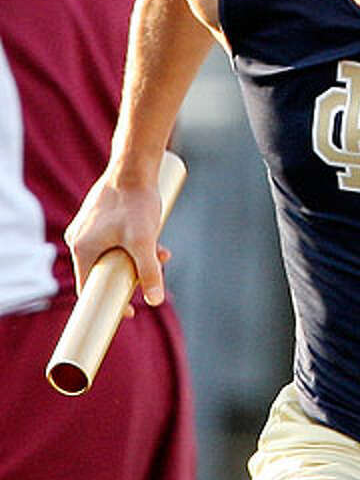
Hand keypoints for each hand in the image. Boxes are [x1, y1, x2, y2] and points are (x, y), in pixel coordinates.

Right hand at [65, 176, 168, 306]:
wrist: (134, 167)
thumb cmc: (136, 203)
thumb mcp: (145, 241)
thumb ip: (149, 271)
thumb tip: (155, 300)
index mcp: (81, 249)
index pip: (89, 289)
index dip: (108, 303)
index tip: (129, 311)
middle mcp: (78, 240)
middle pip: (103, 272)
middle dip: (132, 275)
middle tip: (154, 274)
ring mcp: (86, 228)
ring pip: (111, 255)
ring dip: (137, 258)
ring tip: (163, 251)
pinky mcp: (97, 219)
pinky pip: (112, 241)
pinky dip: (132, 244)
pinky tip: (155, 237)